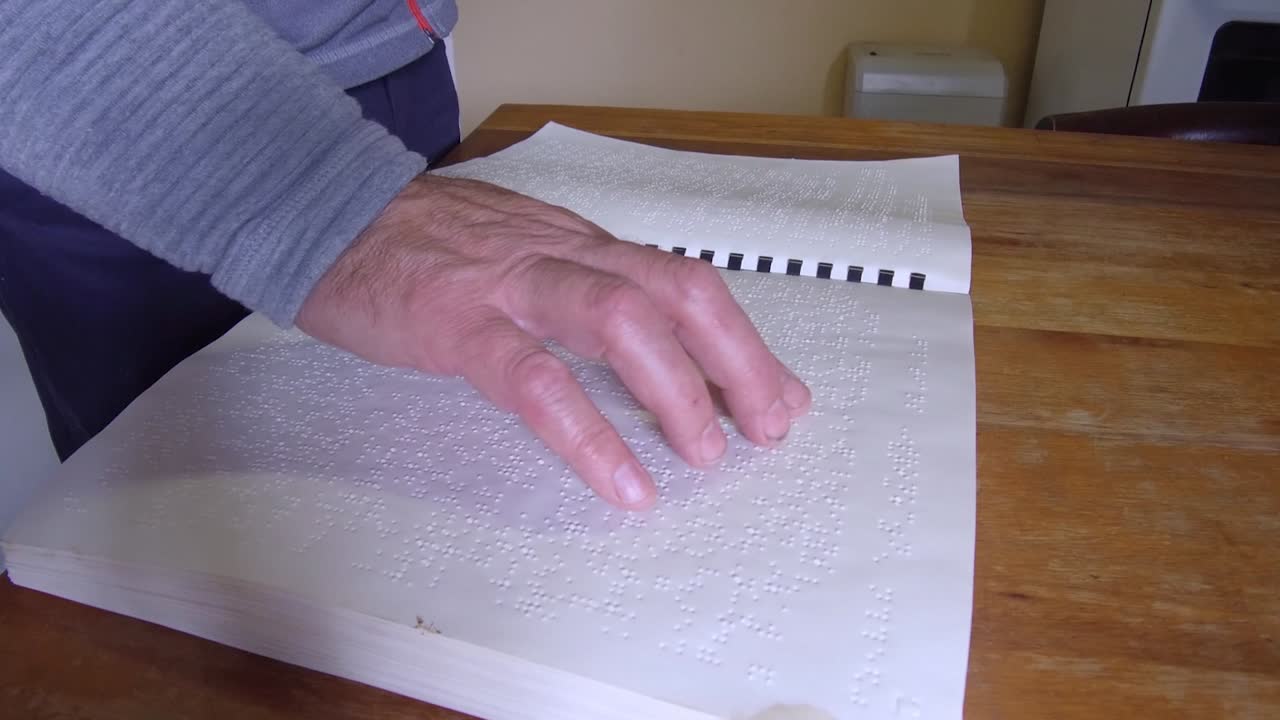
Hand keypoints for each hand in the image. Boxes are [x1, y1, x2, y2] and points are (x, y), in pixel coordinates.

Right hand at [297, 174, 811, 509]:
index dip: (742, 342)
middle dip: (737, 362)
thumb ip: (583, 288)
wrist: (322, 213)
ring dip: (678, 390)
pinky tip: (623, 482)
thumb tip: (652, 346)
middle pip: (677, 291)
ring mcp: (511, 285)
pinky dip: (590, 436)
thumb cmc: (425, 243)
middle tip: (769, 427)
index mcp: (581, 244)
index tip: (779, 397)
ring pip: (621, 320)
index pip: (684, 283)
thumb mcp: (522, 250)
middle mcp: (563, 254)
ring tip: (704, 453)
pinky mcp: (458, 325)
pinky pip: (537, 381)